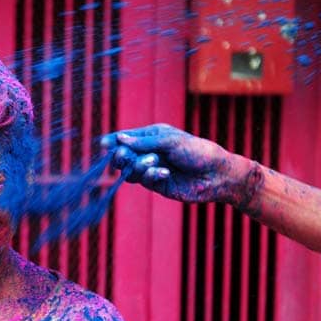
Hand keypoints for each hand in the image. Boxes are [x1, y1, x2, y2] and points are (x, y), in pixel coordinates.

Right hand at [100, 123, 251, 204]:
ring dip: (139, 166)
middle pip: (124, 155)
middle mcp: (150, 152)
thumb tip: (120, 140)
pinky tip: (165, 173)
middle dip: (122, 156)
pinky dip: (151, 175)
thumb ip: (144, 142)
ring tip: (154, 163)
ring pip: (131, 169)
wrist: (217, 175)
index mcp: (152, 136)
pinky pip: (144, 180)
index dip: (114, 141)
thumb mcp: (170, 141)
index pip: (127, 138)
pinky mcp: (157, 184)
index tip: (103, 145)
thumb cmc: (198, 151)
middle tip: (124, 156)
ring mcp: (152, 169)